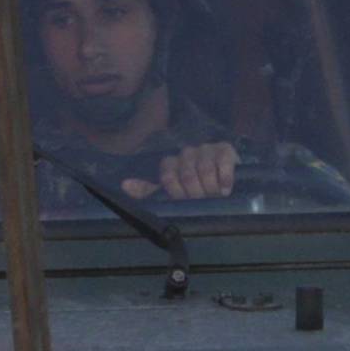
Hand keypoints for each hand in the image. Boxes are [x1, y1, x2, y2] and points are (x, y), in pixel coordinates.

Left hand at [124, 140, 238, 201]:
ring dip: (212, 189)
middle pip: (187, 175)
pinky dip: (225, 179)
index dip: (176, 192)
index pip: (167, 175)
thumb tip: (124, 186)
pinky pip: (223, 163)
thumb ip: (147, 190)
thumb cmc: (195, 189)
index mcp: (171, 163)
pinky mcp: (225, 149)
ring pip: (205, 171)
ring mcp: (206, 149)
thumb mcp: (170, 193)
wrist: (225, 180)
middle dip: (196, 194)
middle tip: (203, 201)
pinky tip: (226, 189)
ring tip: (216, 196)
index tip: (185, 201)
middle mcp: (186, 153)